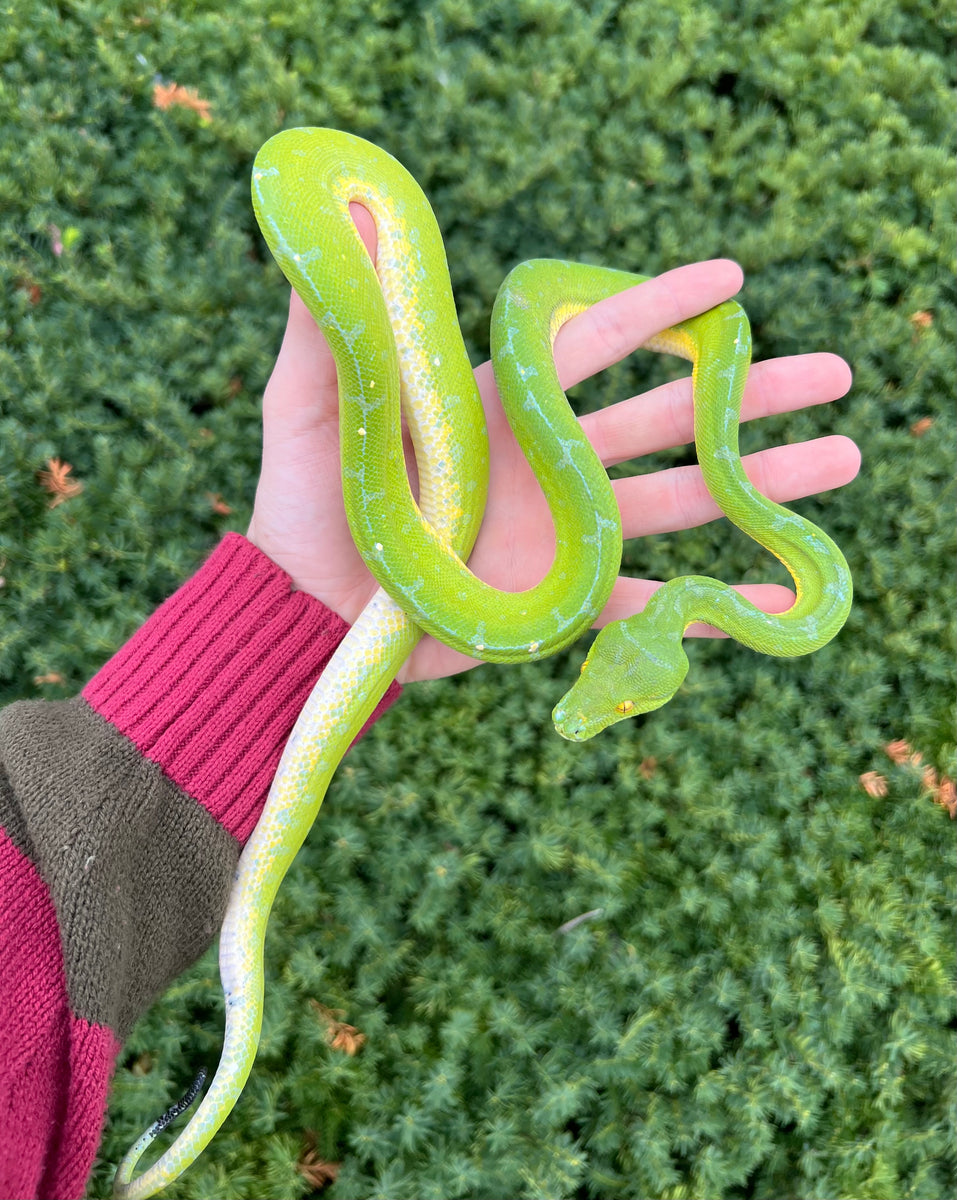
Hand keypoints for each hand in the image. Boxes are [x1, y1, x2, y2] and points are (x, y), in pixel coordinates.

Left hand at [247, 207, 859, 684]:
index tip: (731, 280)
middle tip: (834, 375)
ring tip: (841, 461)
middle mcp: (547, 462)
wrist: (305, 608)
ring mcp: (561, 533)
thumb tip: (349, 220)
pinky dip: (705, 607)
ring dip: (756, 486)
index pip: (594, 345)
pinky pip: (643, 603)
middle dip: (748, 396)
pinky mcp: (557, 600)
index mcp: (501, 405)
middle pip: (663, 418)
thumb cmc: (303, 502)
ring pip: (676, 501)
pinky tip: (772, 599)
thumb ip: (327, 322)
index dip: (661, 311)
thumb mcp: (309, 404)